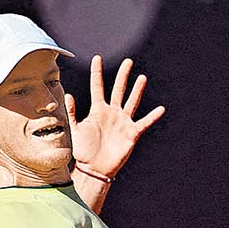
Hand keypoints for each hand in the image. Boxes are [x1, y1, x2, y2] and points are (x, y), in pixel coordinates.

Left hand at [65, 55, 166, 178]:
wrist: (94, 169)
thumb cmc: (83, 151)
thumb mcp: (75, 131)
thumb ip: (73, 113)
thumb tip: (68, 95)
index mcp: (97, 110)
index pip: (97, 87)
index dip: (96, 73)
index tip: (97, 58)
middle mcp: (111, 113)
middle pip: (118, 90)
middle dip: (123, 76)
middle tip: (128, 61)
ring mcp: (122, 122)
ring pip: (132, 102)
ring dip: (137, 90)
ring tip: (142, 77)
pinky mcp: (131, 133)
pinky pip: (144, 123)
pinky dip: (152, 116)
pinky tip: (160, 109)